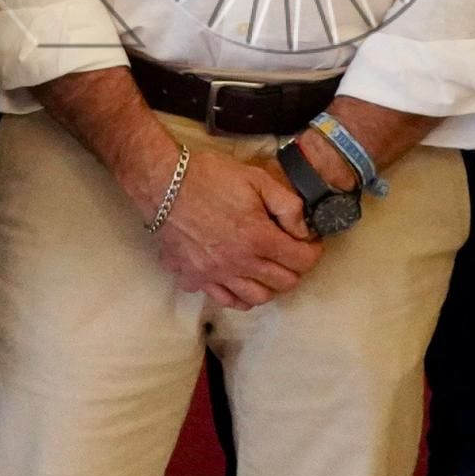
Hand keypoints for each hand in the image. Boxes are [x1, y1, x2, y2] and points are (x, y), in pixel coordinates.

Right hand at [142, 132, 324, 306]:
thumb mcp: (257, 179)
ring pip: (256, 298)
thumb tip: (304, 230)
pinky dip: (237, 295)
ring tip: (267, 268)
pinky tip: (238, 278)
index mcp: (258, 238)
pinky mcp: (193, 276)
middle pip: (283, 283)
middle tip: (291, 252)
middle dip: (295, 268)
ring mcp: (215, 274)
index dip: (313, 250)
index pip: (302, 260)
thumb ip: (288, 205)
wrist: (161, 182)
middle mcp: (239, 263)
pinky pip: (223, 299)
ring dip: (268, 286)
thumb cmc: (209, 176)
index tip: (310, 242)